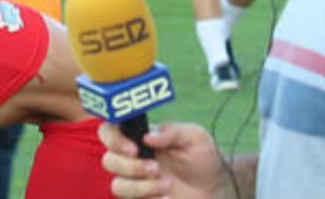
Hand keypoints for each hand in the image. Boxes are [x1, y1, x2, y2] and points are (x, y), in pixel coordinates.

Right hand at [99, 122, 226, 198]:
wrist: (215, 189)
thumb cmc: (202, 158)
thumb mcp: (194, 137)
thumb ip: (171, 132)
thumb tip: (147, 137)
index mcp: (139, 139)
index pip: (109, 132)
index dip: (114, 139)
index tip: (134, 149)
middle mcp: (132, 160)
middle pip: (109, 161)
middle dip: (131, 167)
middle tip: (157, 168)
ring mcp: (135, 183)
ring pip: (118, 186)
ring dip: (141, 187)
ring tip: (167, 185)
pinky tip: (168, 198)